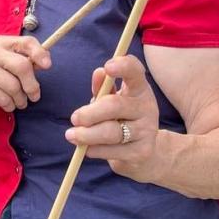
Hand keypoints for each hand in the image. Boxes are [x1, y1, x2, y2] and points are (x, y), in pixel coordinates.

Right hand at [0, 35, 50, 112]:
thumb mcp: (7, 62)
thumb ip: (25, 60)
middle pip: (22, 66)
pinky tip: (7, 104)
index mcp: (2, 43)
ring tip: (19, 101)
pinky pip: (4, 98)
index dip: (39, 53)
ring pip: (14, 87)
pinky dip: (10, 105)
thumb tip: (45, 62)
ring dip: (20, 99)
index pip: (26, 42)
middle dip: (32, 85)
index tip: (47, 65)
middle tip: (34, 95)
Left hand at [65, 55, 161, 182]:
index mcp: (139, 88)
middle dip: (90, 113)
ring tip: (72, 135)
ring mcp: (147, 130)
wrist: (143, 152)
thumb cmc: (121, 118)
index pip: (135, 71)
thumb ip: (103, 88)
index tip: (107, 67)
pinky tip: (87, 148)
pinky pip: (112, 151)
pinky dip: (94, 150)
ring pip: (111, 132)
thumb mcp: (111, 99)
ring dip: (87, 134)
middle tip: (74, 118)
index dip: (123, 66)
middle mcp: (147, 107)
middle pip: (115, 105)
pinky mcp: (142, 152)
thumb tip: (98, 73)